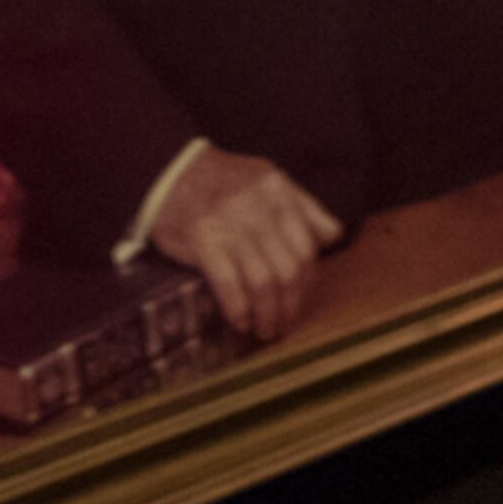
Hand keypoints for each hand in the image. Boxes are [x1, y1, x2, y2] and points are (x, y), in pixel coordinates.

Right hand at [147, 148, 342, 340]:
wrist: (170, 173)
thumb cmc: (222, 181)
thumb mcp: (268, 180)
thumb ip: (302, 207)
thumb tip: (332, 237)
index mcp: (279, 192)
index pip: (307, 247)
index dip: (307, 281)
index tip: (300, 298)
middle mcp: (259, 207)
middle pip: (289, 269)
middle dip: (290, 305)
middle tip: (284, 323)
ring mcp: (230, 224)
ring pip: (264, 282)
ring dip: (268, 314)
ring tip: (265, 329)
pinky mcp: (203, 241)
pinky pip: (230, 284)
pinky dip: (239, 308)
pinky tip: (240, 321)